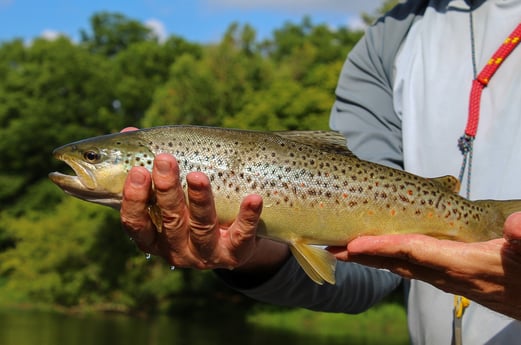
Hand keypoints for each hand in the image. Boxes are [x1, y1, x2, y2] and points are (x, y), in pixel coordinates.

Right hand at [120, 151, 288, 272]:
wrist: (232, 241)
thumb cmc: (191, 210)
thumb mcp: (171, 192)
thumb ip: (152, 165)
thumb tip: (130, 130)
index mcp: (154, 236)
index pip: (136, 223)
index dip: (134, 199)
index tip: (139, 171)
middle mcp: (176, 250)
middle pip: (170, 221)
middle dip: (167, 190)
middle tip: (165, 160)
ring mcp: (206, 254)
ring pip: (202, 228)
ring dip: (200, 201)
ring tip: (198, 176)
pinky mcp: (235, 254)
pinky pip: (241, 237)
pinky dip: (247, 218)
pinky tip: (253, 198)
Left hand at [329, 212, 520, 319]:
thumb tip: (514, 225)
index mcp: (462, 264)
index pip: (413, 252)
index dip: (382, 247)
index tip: (353, 243)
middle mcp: (447, 274)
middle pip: (395, 261)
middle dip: (362, 254)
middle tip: (331, 246)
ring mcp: (446, 277)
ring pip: (399, 265)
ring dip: (370, 256)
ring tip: (344, 248)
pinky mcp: (448, 276)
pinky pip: (410, 266)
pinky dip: (388, 257)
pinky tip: (378, 251)